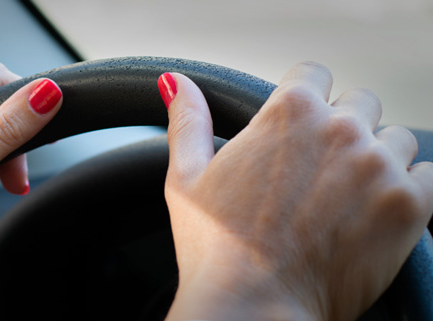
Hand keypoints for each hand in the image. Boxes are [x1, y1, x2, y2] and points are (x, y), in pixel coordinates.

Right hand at [159, 62, 432, 319]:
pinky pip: (428, 175)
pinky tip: (376, 212)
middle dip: (342, 129)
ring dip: (377, 159)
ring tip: (346, 199)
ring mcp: (379, 166)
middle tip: (318, 173)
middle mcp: (341, 128)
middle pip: (360, 104)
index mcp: (289, 112)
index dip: (303, 100)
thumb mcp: (187, 176)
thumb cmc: (217, 245)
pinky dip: (410, 189)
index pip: (314, 74)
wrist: (254, 305)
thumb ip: (189, 121)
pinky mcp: (410, 205)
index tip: (297, 131)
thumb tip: (178, 83)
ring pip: (396, 140)